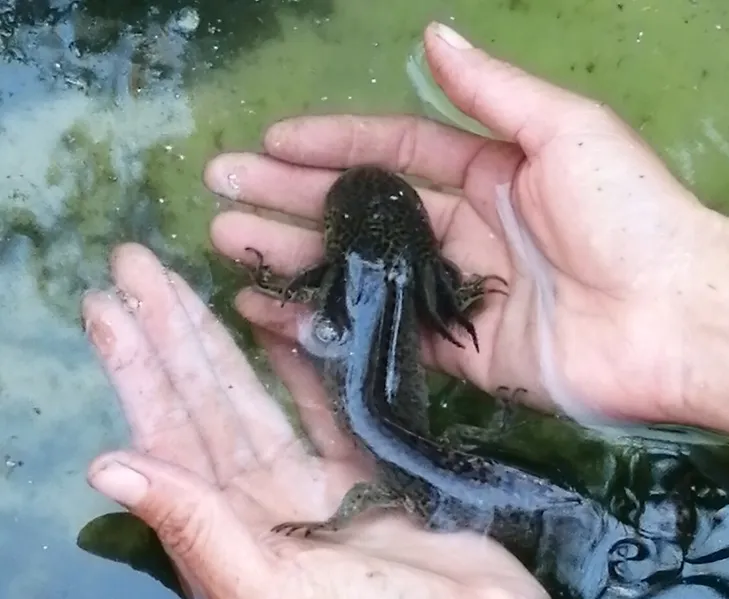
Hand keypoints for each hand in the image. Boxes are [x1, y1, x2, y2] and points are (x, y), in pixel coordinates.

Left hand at [82, 243, 547, 598]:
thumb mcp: (269, 583)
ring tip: (191, 282)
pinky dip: (304, 369)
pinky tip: (280, 328)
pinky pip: (326, 410)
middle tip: (136, 264)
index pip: (167, 431)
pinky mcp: (366, 478)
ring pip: (257, 398)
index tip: (105, 305)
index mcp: (224, 527)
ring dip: (222, 341)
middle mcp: (258, 502)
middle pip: (205, 400)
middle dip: (171, 332)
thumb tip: (105, 464)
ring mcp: (313, 488)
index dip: (135, 367)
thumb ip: (196, 526)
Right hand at [204, 22, 724, 429]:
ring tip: (228, 241)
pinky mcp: (458, 352)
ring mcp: (457, 293)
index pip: (395, 150)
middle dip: (291, 194)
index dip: (334, 142)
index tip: (274, 139)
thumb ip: (493, 93)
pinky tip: (273, 309)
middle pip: (363, 208)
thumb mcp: (564, 132)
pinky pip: (381, 330)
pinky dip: (329, 322)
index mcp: (491, 172)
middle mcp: (467, 228)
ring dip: (294, 255)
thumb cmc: (626, 213)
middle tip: (223, 186)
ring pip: (360, 269)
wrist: (673, 318)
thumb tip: (432, 36)